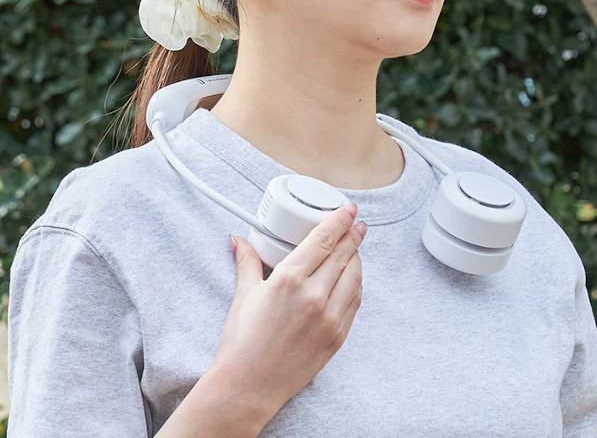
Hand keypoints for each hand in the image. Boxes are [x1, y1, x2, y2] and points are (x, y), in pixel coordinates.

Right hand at [209, 203, 366, 419]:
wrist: (248, 386)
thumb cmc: (242, 341)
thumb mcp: (244, 294)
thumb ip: (247, 261)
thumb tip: (238, 239)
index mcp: (289, 279)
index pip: (324, 240)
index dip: (340, 220)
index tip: (348, 209)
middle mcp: (313, 295)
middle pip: (343, 254)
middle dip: (353, 234)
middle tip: (356, 223)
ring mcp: (329, 317)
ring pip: (354, 276)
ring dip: (357, 258)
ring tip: (354, 247)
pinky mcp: (338, 336)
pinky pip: (355, 301)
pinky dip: (356, 284)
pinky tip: (352, 277)